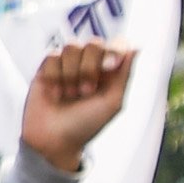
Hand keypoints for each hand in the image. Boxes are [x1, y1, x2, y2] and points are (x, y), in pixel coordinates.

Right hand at [17, 39, 136, 174]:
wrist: (54, 139)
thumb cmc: (87, 125)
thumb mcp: (113, 103)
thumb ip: (125, 74)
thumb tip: (137, 47)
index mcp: (110, 71)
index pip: (117, 43)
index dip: (113, 49)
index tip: (109, 67)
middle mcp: (89, 64)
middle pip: (93, 43)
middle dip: (89, 68)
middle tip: (86, 92)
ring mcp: (67, 65)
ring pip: (71, 47)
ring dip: (71, 73)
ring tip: (70, 94)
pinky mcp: (46, 68)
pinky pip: (52, 56)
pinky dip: (54, 75)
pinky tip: (55, 93)